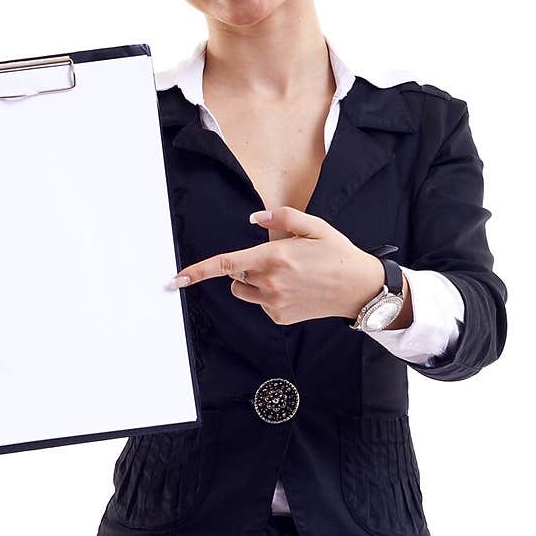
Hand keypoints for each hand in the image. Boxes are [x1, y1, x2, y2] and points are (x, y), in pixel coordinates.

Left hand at [168, 206, 385, 324]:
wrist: (359, 288)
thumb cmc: (337, 254)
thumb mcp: (314, 226)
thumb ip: (280, 218)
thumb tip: (253, 220)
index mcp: (275, 257)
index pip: (226, 264)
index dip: (198, 271)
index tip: (177, 279)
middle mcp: (270, 283)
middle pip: (234, 276)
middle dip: (245, 266)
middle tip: (275, 260)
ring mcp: (274, 303)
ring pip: (243, 292)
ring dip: (252, 283)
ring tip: (284, 276)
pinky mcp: (280, 317)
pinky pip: (260, 304)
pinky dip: (269, 296)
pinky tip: (294, 290)